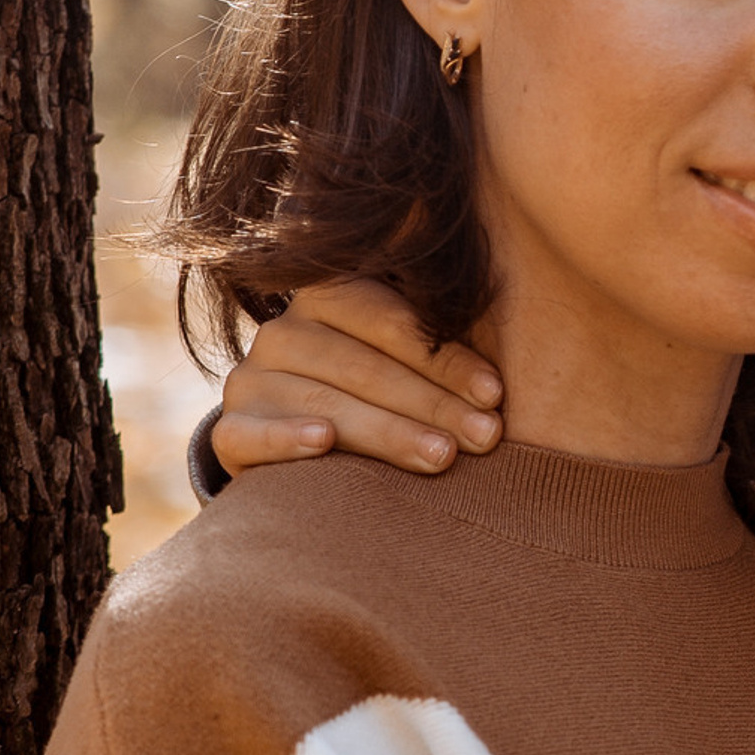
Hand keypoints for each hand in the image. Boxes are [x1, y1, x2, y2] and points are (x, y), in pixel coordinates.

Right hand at [210, 279, 503, 479]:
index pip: (389, 319)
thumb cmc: (394, 395)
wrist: (311, 450)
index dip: (444, 357)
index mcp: (330, 296)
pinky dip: (286, 436)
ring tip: (442, 458)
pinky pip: (250, 432)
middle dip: (432, 403)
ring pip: (322, 401)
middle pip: (362, 364)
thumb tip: (525, 318)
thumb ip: (449, 336)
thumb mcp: (417, 359)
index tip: (496, 394)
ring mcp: (250, 380)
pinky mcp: (229, 431)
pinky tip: (323, 442)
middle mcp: (283, 332)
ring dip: (386, 430)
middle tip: (486, 437)